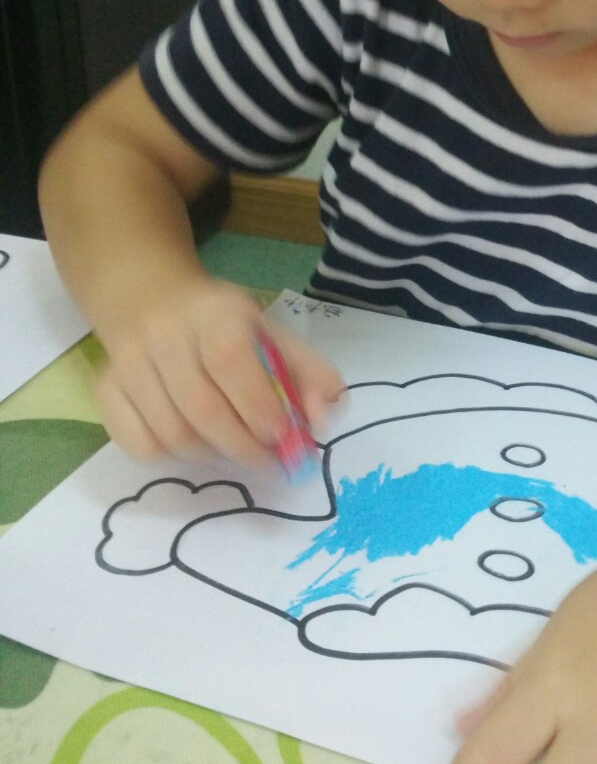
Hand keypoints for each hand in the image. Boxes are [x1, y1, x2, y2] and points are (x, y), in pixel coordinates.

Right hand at [95, 274, 343, 464]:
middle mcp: (166, 335)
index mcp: (216, 314)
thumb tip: (323, 420)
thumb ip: (310, 375)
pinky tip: (193, 443)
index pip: (231, 361)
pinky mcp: (107, 390)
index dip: (258, 405)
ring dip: (211, 454)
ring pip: (170, 432)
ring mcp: (129, 363)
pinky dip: (170, 456)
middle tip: (266, 461)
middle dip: (241, 446)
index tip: (281, 436)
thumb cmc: (226, 327)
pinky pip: (137, 443)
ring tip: (233, 448)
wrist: (152, 302)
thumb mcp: (275, 336)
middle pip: (200, 407)